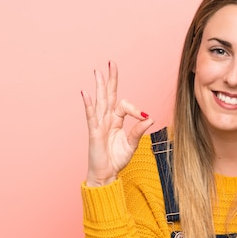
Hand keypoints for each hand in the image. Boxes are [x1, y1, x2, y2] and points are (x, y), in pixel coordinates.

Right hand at [81, 61, 153, 185]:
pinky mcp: (93, 133)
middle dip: (111, 79)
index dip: (136, 109)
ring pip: (99, 102)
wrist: (106, 175)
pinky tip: (86, 93)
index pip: (125, 106)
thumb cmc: (117, 159)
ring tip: (98, 72)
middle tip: (111, 63)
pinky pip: (91, 116)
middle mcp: (106, 119)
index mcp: (116, 120)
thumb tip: (150, 118)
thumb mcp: (132, 144)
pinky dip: (88, 105)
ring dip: (99, 86)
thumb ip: (139, 130)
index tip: (145, 117)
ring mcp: (99, 125)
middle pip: (109, 95)